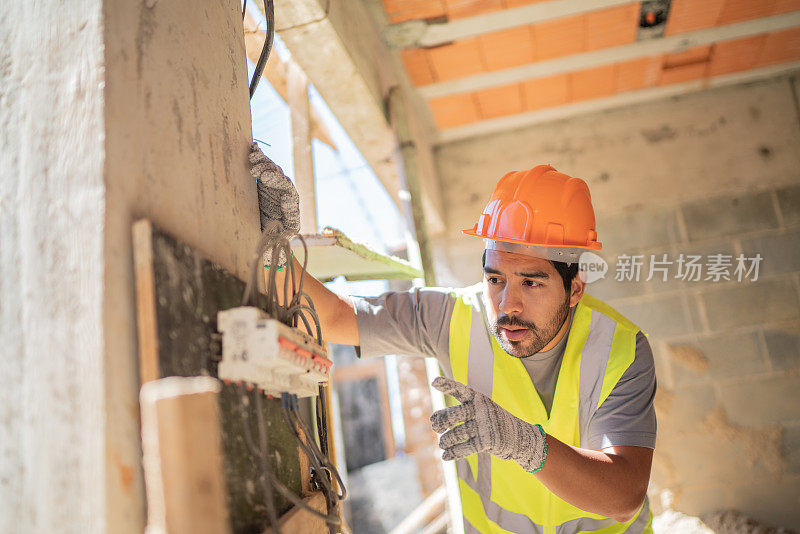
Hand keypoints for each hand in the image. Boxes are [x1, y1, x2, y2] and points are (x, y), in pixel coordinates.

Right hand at [249, 142, 299, 233]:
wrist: (266, 233)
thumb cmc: (279, 233)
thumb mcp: (287, 229)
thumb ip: (291, 216)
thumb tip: (288, 199)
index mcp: (291, 200)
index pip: (287, 188)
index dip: (278, 183)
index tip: (266, 179)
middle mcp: (283, 188)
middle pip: (278, 175)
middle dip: (268, 171)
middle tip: (256, 172)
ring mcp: (272, 182)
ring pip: (269, 168)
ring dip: (261, 162)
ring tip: (251, 159)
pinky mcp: (261, 179)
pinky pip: (261, 164)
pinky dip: (258, 155)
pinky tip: (252, 147)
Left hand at [430, 376, 546, 472]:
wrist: (518, 436)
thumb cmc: (490, 421)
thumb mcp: (475, 411)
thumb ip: (454, 411)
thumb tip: (432, 419)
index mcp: (477, 397)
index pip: (459, 389)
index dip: (446, 385)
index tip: (434, 381)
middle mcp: (481, 408)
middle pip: (453, 415)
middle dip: (441, 423)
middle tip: (436, 429)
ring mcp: (484, 425)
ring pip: (456, 434)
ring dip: (445, 441)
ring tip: (442, 443)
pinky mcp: (487, 441)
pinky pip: (464, 448)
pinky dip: (452, 453)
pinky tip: (445, 456)